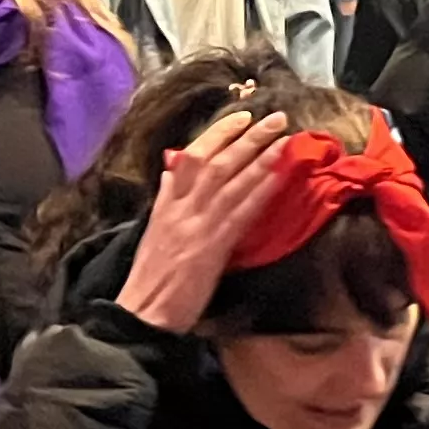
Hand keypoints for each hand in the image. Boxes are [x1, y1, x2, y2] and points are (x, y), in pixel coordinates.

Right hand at [119, 109, 294, 331]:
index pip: (192, 156)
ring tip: (285, 138)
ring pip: (231, 181)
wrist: (143, 311)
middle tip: (276, 117)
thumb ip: (165, 197)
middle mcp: (182, 207)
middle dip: (247, 137)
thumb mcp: (153, 229)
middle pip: (216, 162)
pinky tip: (280, 178)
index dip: (218, 133)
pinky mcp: (213, 247)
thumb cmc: (150, 276)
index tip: (241, 116)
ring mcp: (199, 224)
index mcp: (166, 202)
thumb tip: (173, 169)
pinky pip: (241, 213)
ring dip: (261, 157)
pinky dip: (261, 192)